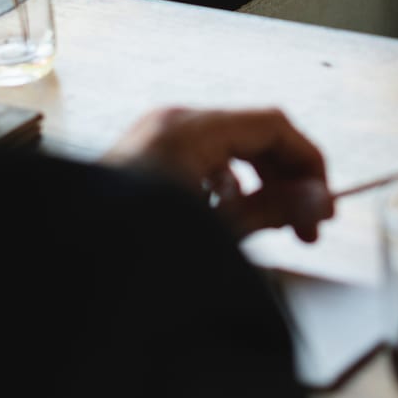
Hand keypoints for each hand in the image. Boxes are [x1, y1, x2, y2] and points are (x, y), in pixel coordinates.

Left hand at [107, 107, 331, 242]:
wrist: (72, 274)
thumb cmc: (133, 251)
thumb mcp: (216, 232)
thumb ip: (274, 210)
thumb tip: (320, 201)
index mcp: (189, 129)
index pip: (273, 126)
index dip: (308, 163)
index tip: (325, 205)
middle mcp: (170, 124)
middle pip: (252, 135)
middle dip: (286, 179)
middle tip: (308, 227)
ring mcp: (152, 139)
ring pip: (228, 150)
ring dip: (259, 185)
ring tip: (274, 230)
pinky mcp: (142, 161)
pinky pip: (199, 162)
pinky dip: (225, 188)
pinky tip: (230, 223)